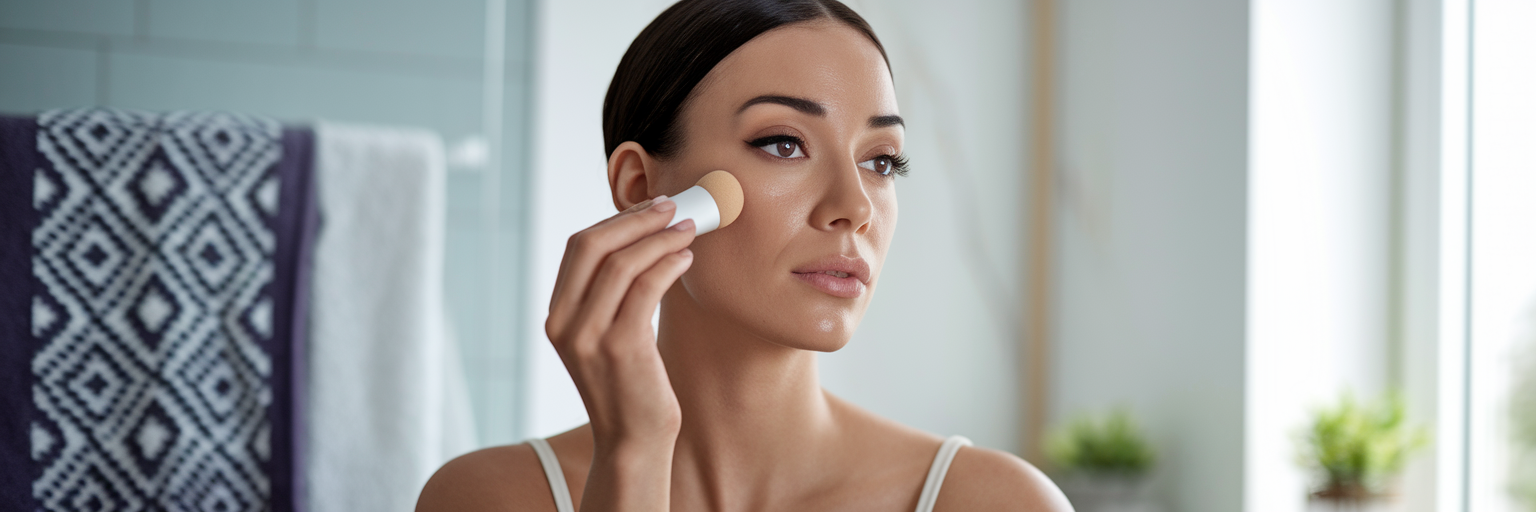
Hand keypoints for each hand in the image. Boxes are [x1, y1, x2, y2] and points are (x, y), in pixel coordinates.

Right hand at [545, 196, 693, 449]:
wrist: (633, 442)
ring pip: (621, 263)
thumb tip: (644, 240)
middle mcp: (564, 323)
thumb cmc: (630, 385)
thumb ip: (611, 296)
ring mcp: (589, 336)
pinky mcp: (621, 347)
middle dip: (636, 219)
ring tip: (688, 231)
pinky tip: (685, 259)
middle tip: (672, 208)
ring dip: (659, 238)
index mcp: (557, 316)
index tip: (651, 208)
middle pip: (592, 245)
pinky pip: (644, 288)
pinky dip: (667, 265)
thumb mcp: (607, 336)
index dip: (617, 220)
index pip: (579, 247)